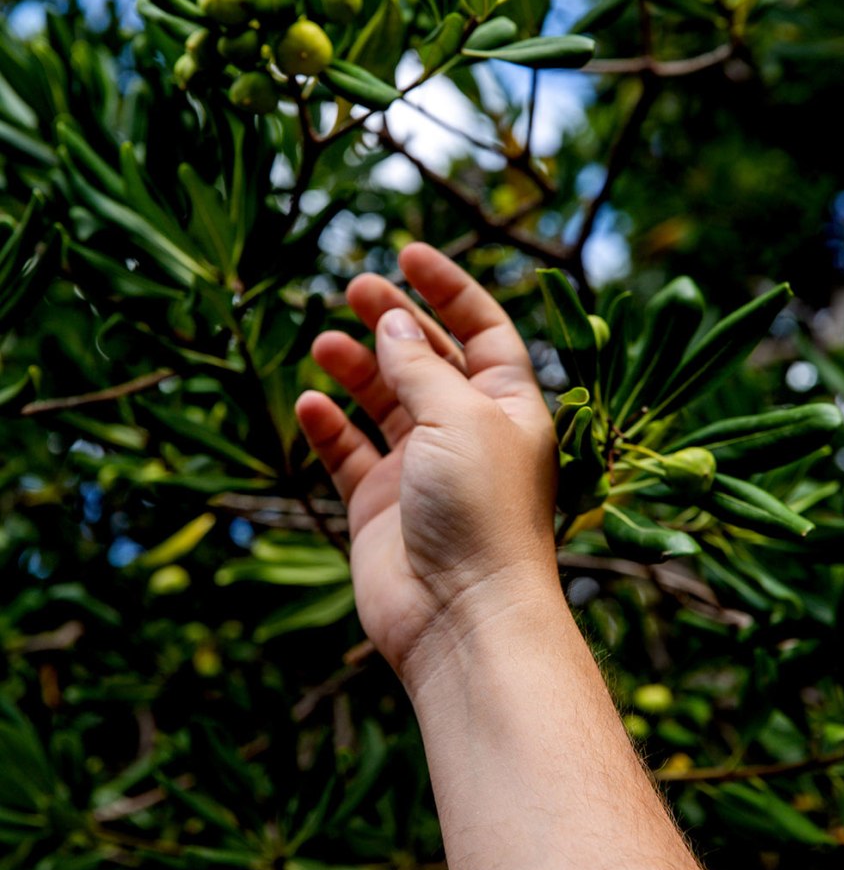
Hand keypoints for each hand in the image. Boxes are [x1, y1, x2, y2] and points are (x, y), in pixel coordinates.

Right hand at [295, 243, 558, 685]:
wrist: (461, 617)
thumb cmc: (481, 512)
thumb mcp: (458, 416)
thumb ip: (419, 364)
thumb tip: (392, 319)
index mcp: (507, 407)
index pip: (482, 330)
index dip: (449, 288)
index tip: (408, 252)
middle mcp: (467, 433)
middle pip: (427, 359)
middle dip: (394, 320)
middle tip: (353, 288)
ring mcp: (421, 470)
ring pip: (384, 403)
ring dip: (357, 368)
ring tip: (323, 341)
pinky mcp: (380, 507)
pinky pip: (349, 453)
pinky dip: (329, 426)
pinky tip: (309, 402)